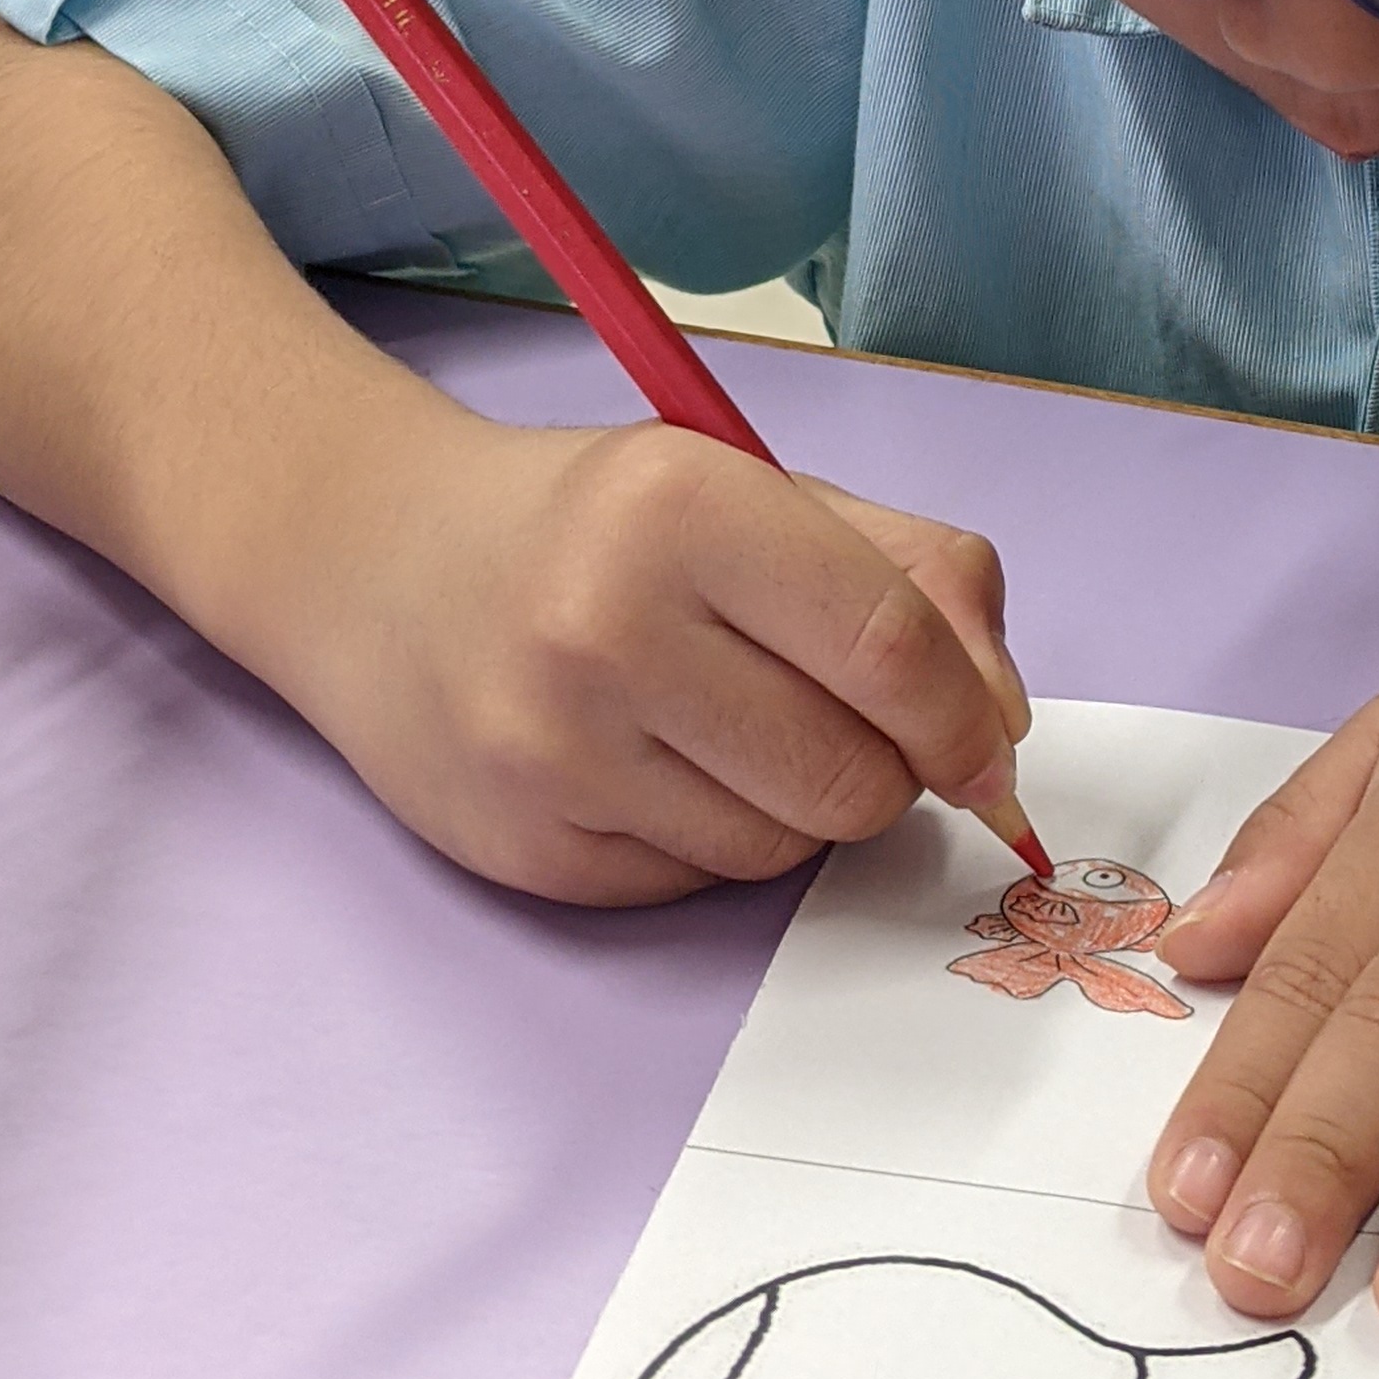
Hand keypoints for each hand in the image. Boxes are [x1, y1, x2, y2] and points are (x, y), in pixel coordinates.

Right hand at [295, 410, 1029, 902]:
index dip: (971, 717)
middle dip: (888, 767)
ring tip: (729, 726)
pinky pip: (700, 887)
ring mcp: (552, 751)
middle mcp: (605, 627)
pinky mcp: (526, 851)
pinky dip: (714, 839)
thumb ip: (914, 571)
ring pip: (785, 848)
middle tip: (843, 720)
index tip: (990, 744)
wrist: (376, 564)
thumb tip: (1002, 718)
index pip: (892, 648)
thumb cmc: (599, 525)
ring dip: (799, 806)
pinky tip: (655, 765)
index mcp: (681, 504)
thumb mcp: (761, 491)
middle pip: (854, 775)